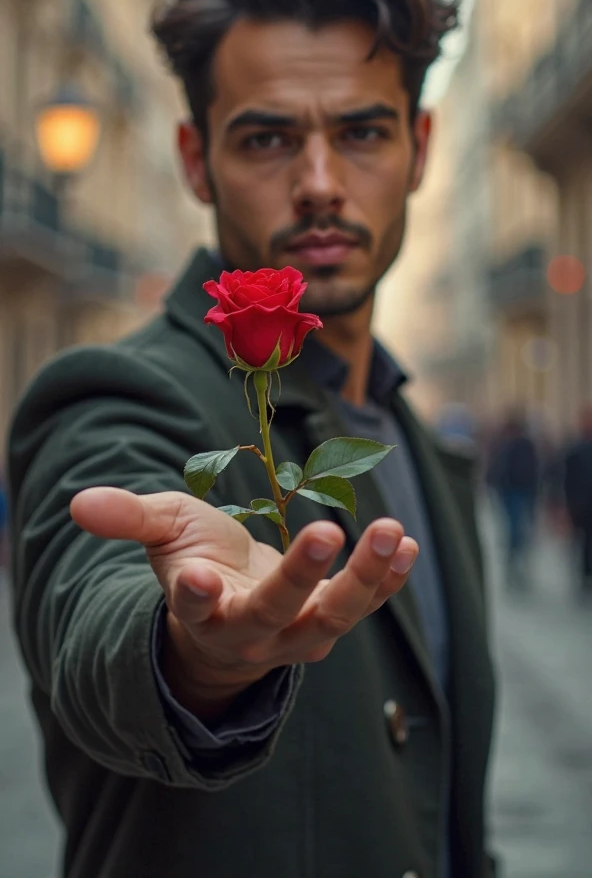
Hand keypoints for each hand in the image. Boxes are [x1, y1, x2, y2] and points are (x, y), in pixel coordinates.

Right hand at [70, 488, 417, 716]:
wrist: (232, 613)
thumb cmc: (194, 562)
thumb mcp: (162, 534)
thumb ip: (129, 517)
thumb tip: (78, 503)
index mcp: (201, 609)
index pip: (195, 608)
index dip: (195, 598)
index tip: (197, 581)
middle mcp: (250, 632)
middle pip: (275, 613)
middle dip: (300, 576)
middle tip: (325, 530)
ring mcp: (296, 634)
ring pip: (333, 617)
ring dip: (364, 578)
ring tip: (389, 532)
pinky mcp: (330, 620)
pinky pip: (364, 605)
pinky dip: (388, 580)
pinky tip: (406, 544)